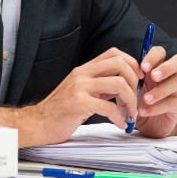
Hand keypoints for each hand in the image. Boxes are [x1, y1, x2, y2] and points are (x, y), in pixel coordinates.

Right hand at [0, 47, 141, 146]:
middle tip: (136, 98)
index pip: (114, 53)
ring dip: (130, 101)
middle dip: (134, 81)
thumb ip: (100, 86)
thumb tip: (125, 84)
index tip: (138, 80)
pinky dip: (119, 117)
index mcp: (84, 69)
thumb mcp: (81, 91)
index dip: (132, 64)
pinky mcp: (79, 104)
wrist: (38, 123)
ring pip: (118, 84)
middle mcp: (82, 74)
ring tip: (130, 114)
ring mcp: (80, 87)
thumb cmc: (61, 110)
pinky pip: (109, 107)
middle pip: (119, 64)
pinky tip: (119, 124)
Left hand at [131, 46, 176, 138]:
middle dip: (166, 67)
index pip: (160, 52)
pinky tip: (144, 111)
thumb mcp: (131, 87)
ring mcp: (176, 90)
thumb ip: (129, 76)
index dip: (153, 56)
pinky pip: (173, 103)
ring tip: (145, 99)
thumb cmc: (138, 101)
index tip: (142, 67)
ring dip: (160, 90)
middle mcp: (169, 75)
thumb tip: (119, 65)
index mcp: (156, 67)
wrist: (147, 125)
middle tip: (153, 76)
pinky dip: (157, 107)